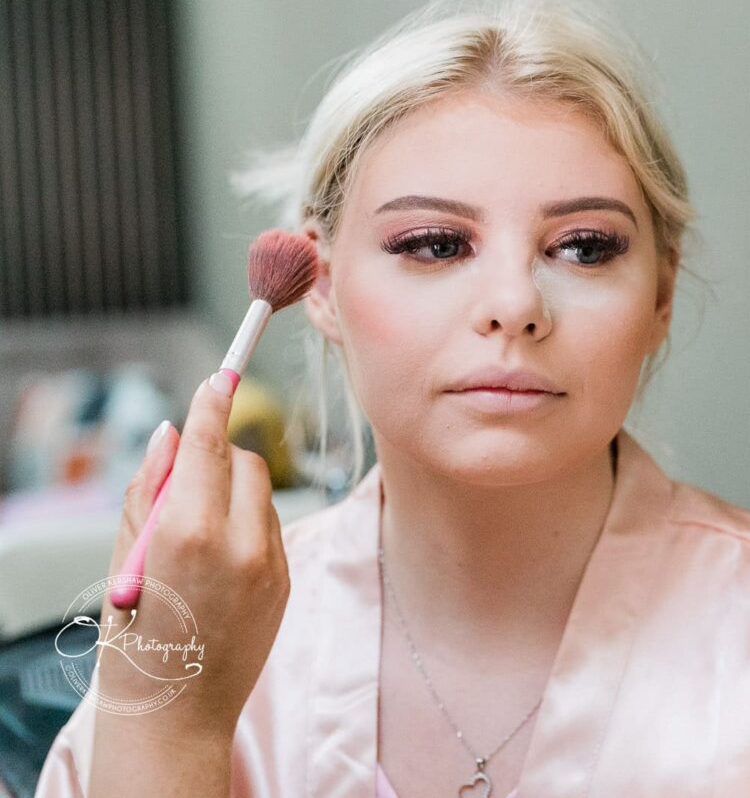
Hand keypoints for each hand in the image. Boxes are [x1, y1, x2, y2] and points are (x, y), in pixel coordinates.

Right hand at [93, 371, 289, 745]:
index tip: (220, 373)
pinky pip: (270, 526)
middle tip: (182, 488)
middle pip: (243, 460)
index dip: (213, 404)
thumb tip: (169, 432)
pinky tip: (216, 566)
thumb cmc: (135, 638)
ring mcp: (270, 563)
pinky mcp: (286, 580)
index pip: (208, 444)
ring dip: (232, 494)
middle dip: (216, 460)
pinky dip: (246, 526)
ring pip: (261, 492)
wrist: (176, 713)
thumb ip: (148, 489)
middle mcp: (239, 542)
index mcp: (188, 533)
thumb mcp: (124, 558)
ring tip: (194, 540)